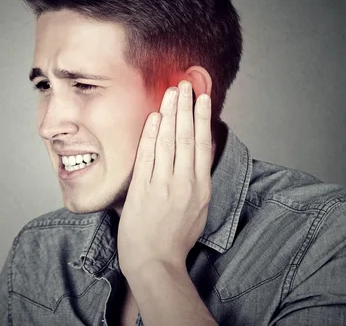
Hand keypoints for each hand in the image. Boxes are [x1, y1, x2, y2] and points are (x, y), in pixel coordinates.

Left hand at [117, 80, 212, 276]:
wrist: (154, 261)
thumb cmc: (175, 237)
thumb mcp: (198, 209)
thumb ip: (198, 180)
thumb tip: (198, 153)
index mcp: (201, 188)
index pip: (203, 145)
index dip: (203, 119)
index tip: (203, 98)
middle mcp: (184, 183)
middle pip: (186, 137)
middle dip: (186, 107)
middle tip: (185, 85)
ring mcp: (162, 185)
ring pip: (168, 142)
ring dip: (170, 114)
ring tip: (172, 92)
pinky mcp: (142, 190)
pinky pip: (147, 156)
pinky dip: (150, 134)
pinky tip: (153, 116)